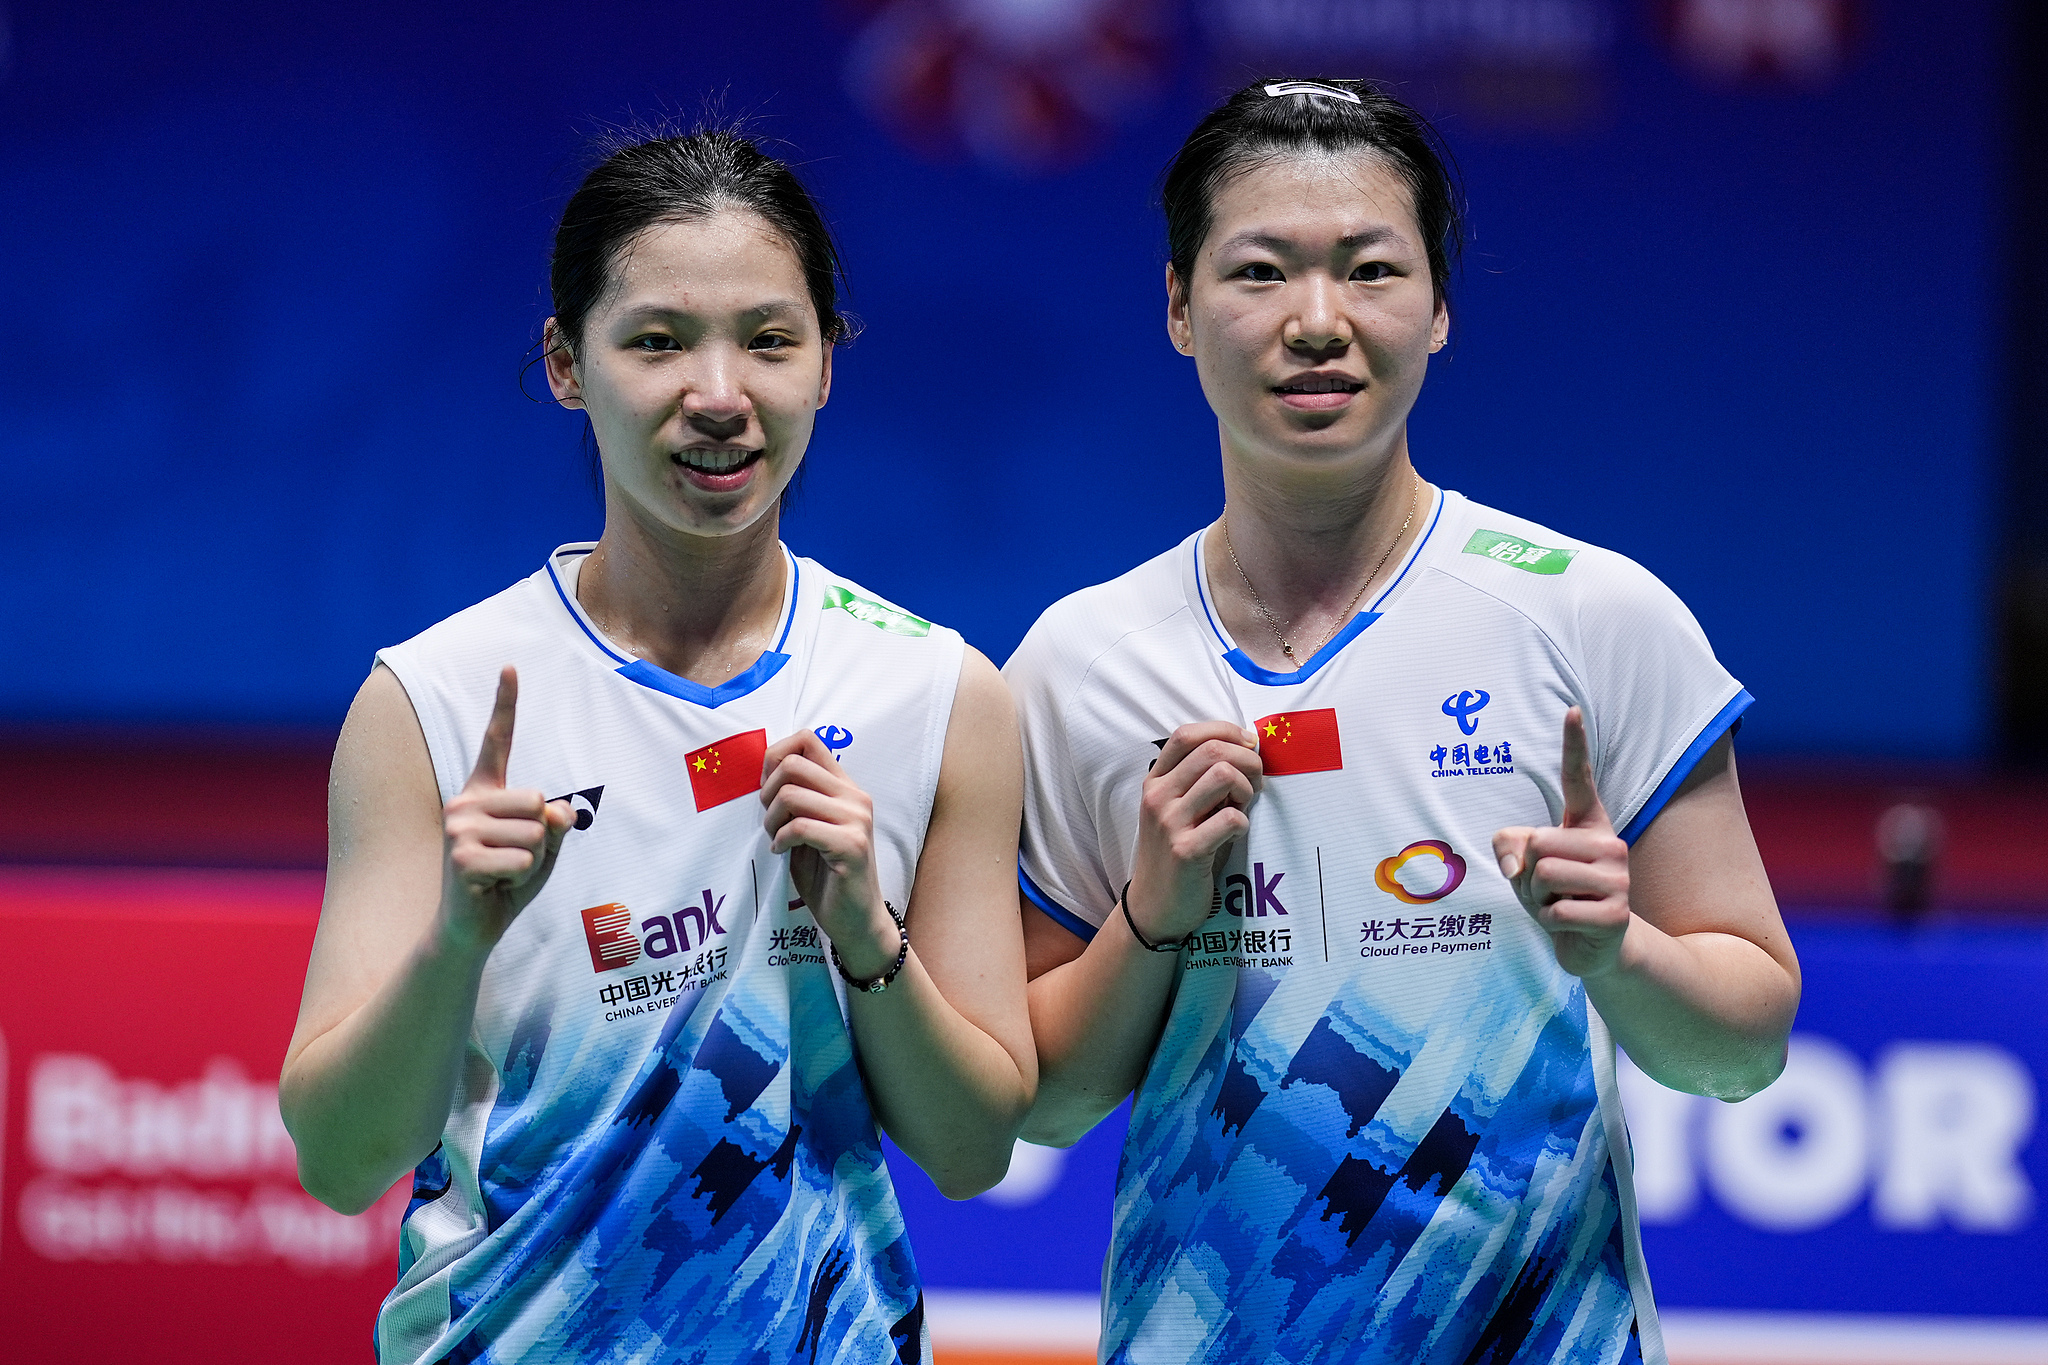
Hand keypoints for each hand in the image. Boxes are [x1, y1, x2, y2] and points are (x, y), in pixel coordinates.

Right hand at [440, 667, 574, 951]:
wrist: (470, 928)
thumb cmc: (508, 883)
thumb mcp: (545, 847)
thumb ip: (558, 823)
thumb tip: (560, 811)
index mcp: (485, 792)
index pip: (497, 741)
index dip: (505, 703)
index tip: (510, 665)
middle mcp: (465, 802)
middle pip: (540, 799)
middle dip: (543, 837)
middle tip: (514, 861)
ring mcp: (458, 828)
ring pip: (536, 832)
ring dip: (533, 862)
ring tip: (504, 875)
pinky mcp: (461, 857)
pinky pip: (525, 860)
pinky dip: (523, 880)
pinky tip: (495, 888)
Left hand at [761, 729, 897, 978]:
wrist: (856, 920)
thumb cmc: (827, 876)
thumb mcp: (808, 829)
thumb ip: (796, 799)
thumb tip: (764, 771)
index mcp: (845, 788)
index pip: (808, 740)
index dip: (776, 755)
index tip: (766, 788)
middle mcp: (855, 797)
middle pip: (793, 764)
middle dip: (767, 792)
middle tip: (768, 820)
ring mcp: (857, 820)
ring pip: (791, 794)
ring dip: (771, 819)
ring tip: (775, 839)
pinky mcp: (851, 845)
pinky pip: (799, 826)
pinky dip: (780, 840)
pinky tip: (780, 853)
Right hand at [1127, 722, 1262, 943]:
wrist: (1155, 907)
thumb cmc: (1177, 853)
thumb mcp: (1178, 811)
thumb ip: (1200, 782)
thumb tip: (1247, 751)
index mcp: (1155, 782)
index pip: (1186, 735)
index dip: (1224, 730)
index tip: (1248, 745)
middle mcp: (1157, 797)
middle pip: (1212, 750)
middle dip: (1248, 760)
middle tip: (1257, 782)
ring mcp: (1169, 823)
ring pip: (1223, 775)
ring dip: (1246, 788)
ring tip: (1243, 807)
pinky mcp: (1185, 851)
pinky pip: (1230, 818)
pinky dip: (1243, 822)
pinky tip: (1236, 833)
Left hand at [1491, 707, 1632, 978]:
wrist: (1597, 946)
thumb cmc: (1556, 895)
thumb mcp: (1523, 865)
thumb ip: (1506, 846)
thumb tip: (1515, 865)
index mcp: (1588, 824)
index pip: (1579, 778)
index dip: (1575, 744)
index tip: (1571, 709)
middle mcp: (1609, 843)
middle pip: (1537, 844)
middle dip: (1527, 873)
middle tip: (1546, 889)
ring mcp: (1619, 879)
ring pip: (1543, 876)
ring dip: (1536, 899)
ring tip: (1557, 905)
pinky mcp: (1616, 915)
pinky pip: (1556, 911)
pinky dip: (1549, 922)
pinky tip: (1569, 925)